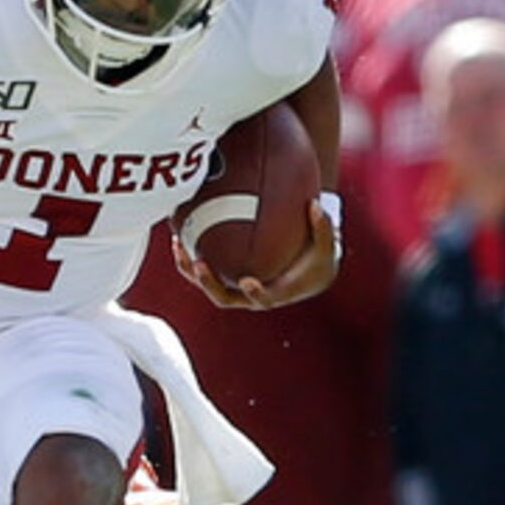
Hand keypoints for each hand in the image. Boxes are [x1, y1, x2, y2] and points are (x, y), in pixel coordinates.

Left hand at [175, 198, 339, 310]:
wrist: (308, 275)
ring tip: (179, 247)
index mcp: (275, 294)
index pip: (263, 299)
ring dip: (190, 270)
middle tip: (200, 263)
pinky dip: (191, 258)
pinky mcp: (228, 280)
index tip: (248, 281)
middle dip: (209, 284)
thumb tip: (315, 204)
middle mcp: (251, 297)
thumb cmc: (317, 260)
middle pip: (225, 298)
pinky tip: (180, 236)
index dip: (255, 293)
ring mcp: (236, 290)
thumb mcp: (326, 245)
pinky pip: (205, 272)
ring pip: (208, 286)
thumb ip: (322, 227)